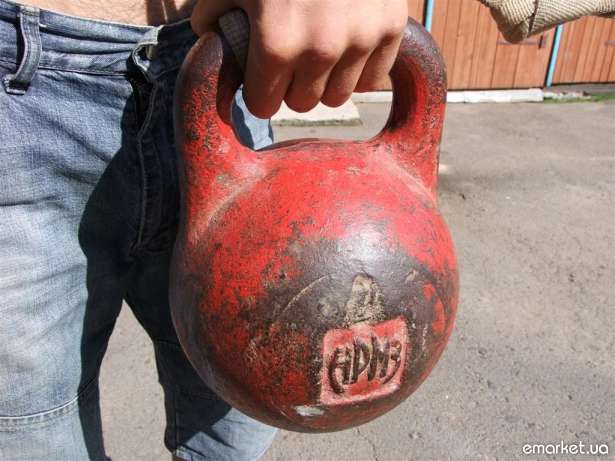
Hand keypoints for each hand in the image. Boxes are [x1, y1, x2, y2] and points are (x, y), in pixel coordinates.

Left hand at [191, 0, 406, 117]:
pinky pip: (372, 79)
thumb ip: (214, 11)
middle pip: (301, 104)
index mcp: (276, 42)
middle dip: (291, 87)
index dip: (258, 92)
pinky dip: (358, 69)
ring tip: (319, 53)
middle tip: (289, 61)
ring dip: (325, 82)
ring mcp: (361, 40)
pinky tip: (347, 45)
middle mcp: (321, 50)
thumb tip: (211, 38)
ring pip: (338, 98)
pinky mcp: (392, 28)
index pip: (264, 105)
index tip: (261, 79)